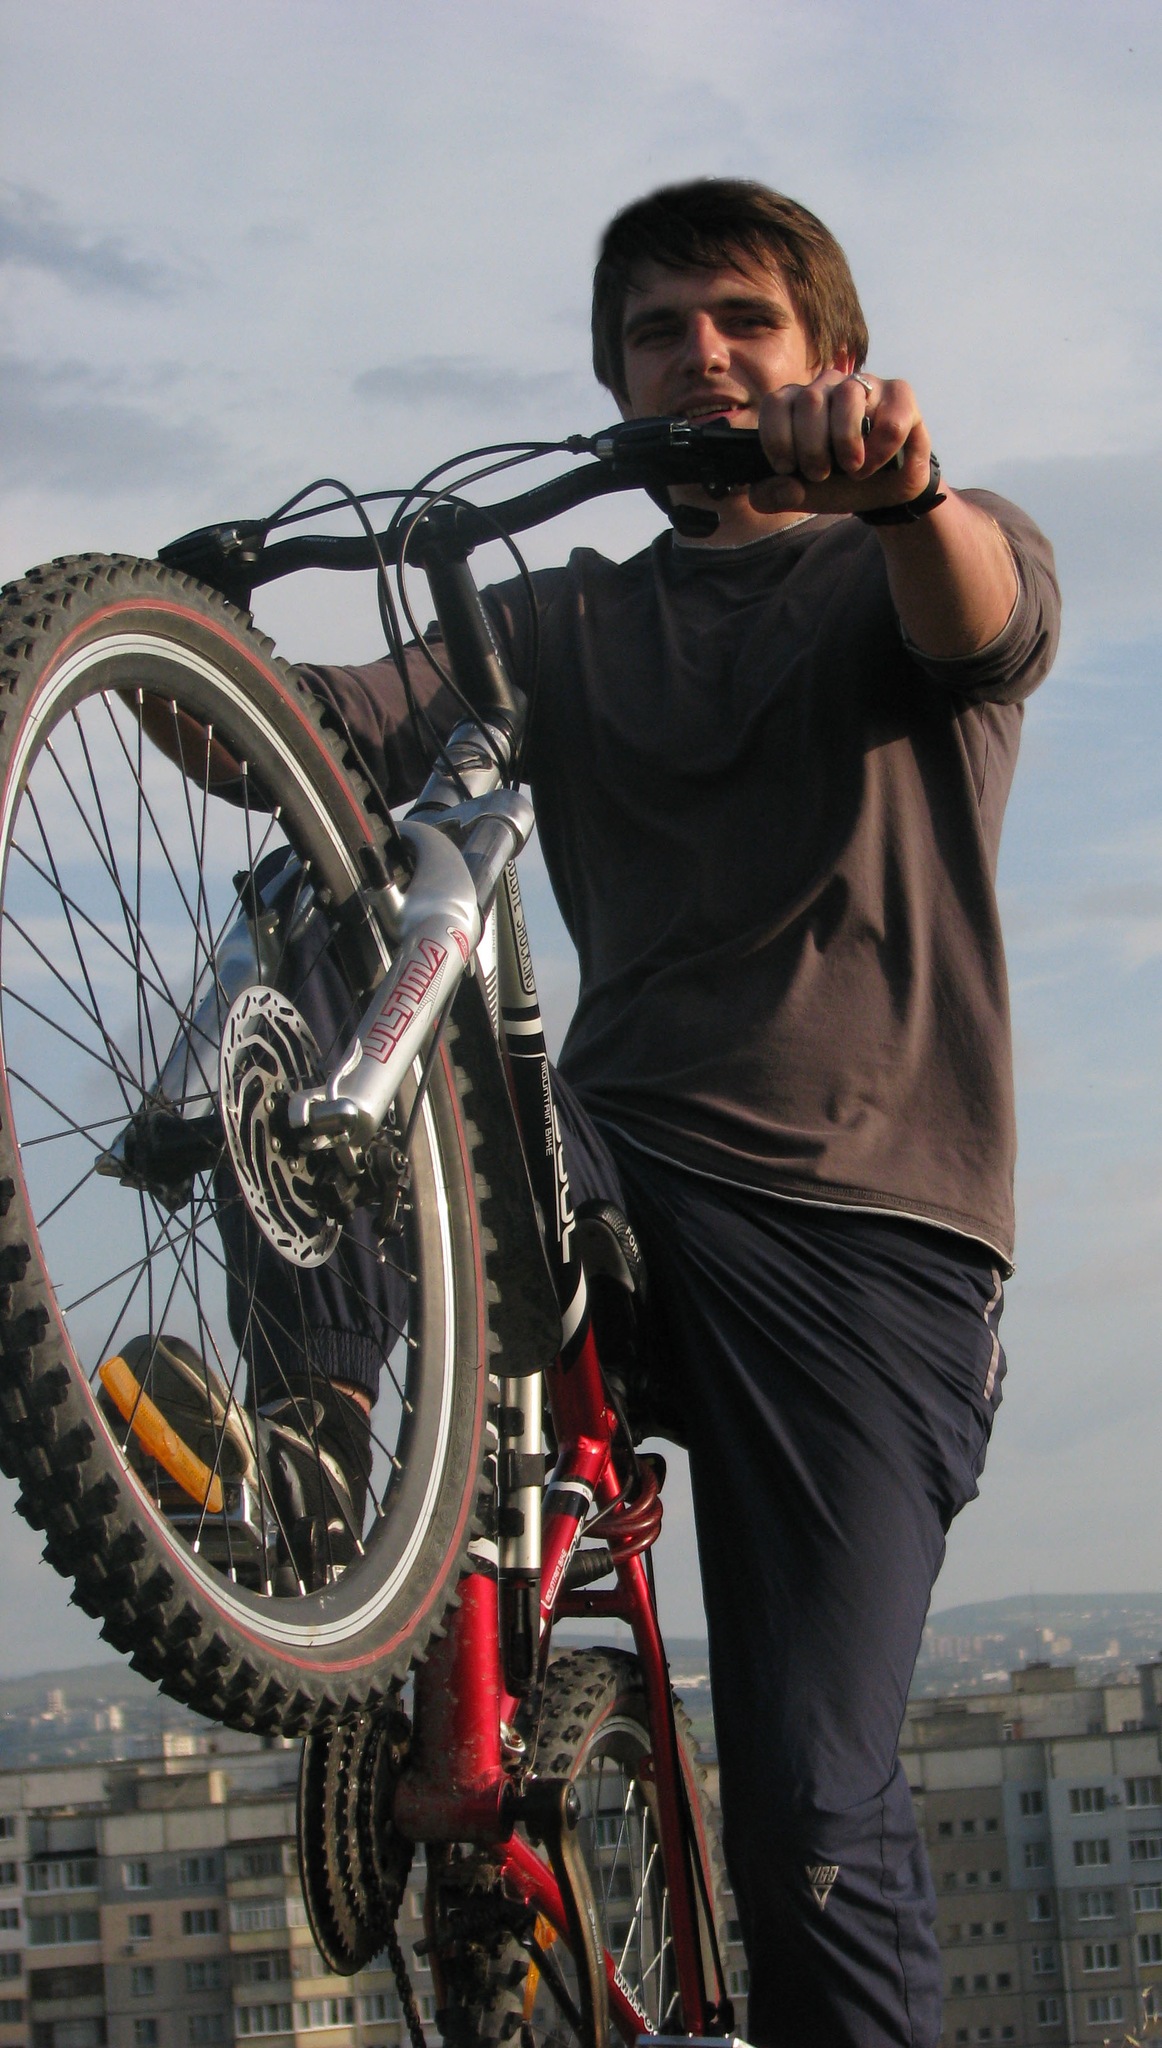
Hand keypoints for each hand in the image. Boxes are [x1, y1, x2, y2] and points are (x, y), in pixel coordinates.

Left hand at [749, 370, 935, 518]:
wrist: (885, 492)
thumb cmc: (841, 483)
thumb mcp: (801, 494)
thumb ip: (773, 496)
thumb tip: (781, 487)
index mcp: (799, 402)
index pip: (776, 403)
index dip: (777, 439)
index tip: (787, 468)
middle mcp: (829, 385)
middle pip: (809, 401)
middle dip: (811, 449)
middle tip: (821, 474)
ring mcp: (866, 385)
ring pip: (848, 397)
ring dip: (846, 444)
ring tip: (851, 470)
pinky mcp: (899, 395)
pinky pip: (889, 418)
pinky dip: (880, 451)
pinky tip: (875, 463)